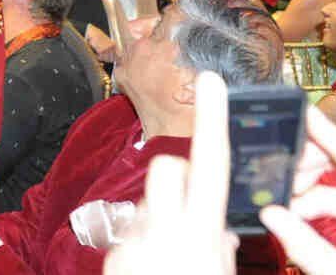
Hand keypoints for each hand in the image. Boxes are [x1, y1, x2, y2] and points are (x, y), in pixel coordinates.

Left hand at [103, 70, 236, 274]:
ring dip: (163, 215)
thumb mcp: (222, 274)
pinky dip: (145, 243)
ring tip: (176, 256)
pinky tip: (155, 272)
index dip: (213, 118)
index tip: (211, 79)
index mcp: (202, 233)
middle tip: (197, 207)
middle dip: (183, 177)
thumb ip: (220, 244)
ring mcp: (134, 239)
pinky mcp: (113, 253)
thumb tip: (220, 224)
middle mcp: (164, 228)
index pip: (211, 163)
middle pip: (169, 169)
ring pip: (149, 202)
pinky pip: (132, 231)